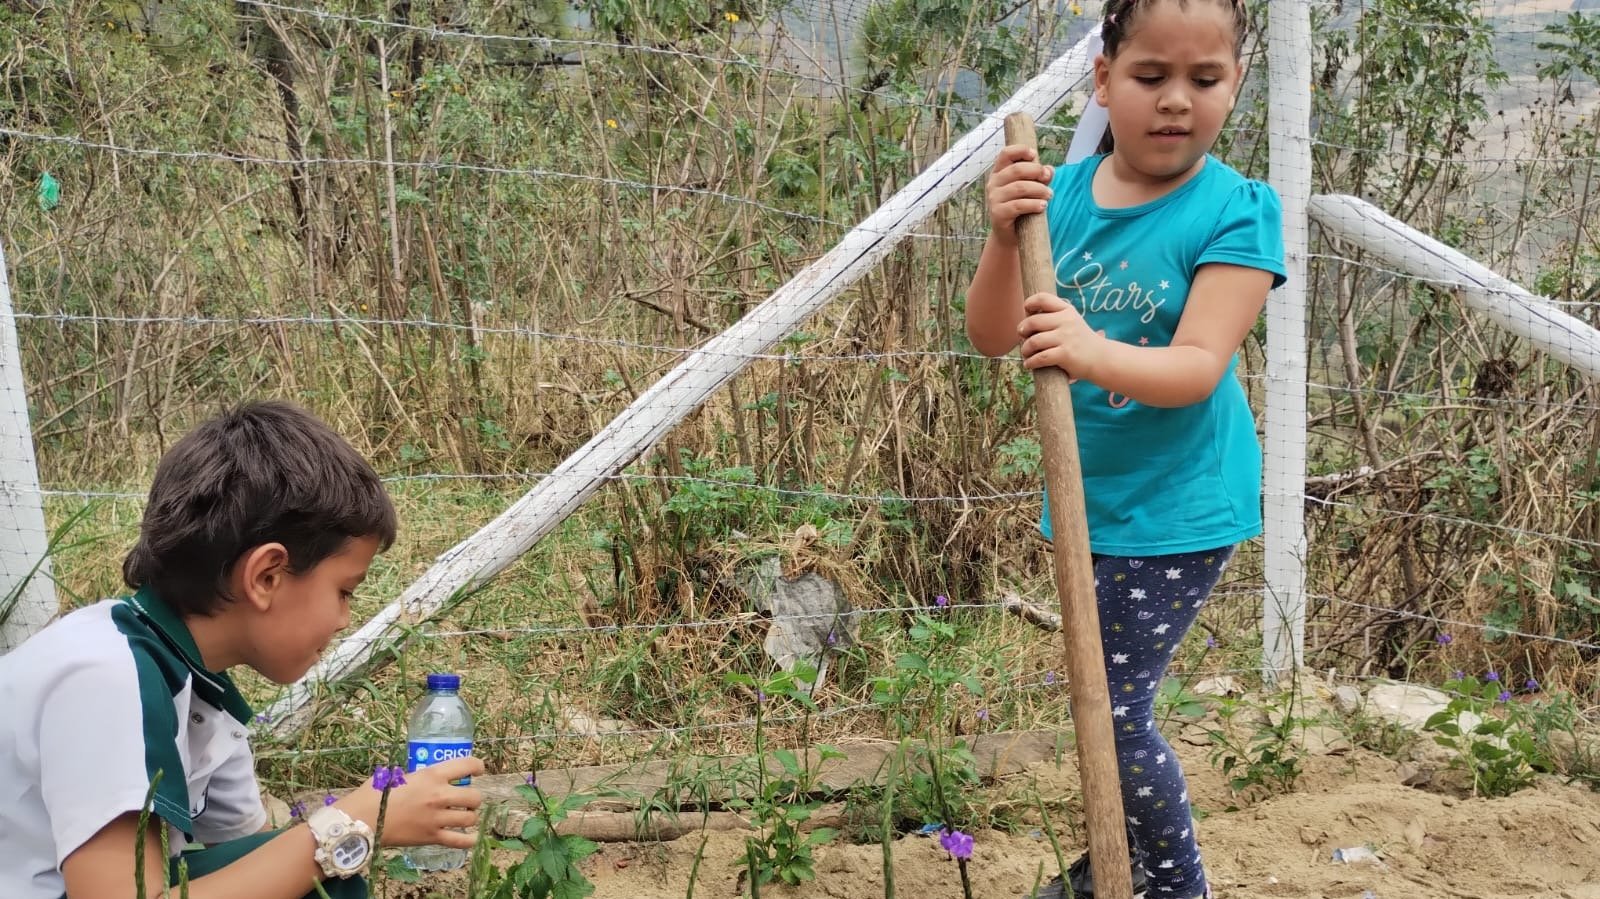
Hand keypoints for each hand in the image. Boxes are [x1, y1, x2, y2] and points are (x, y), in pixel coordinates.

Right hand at [336, 756, 485, 848]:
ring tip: (463, 816)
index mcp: (432, 775)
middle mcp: (439, 795)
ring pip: (470, 818)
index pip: (467, 766)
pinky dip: (468, 840)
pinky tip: (469, 838)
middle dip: (473, 797)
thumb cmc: (374, 794)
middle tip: (465, 799)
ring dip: (469, 816)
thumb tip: (425, 777)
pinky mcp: (432, 837)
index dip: (477, 767)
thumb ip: (417, 776)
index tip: (477, 770)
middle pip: (474, 796)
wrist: (362, 819)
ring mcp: (437, 818)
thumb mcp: (398, 775)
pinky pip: (460, 841)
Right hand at [986, 144, 1053, 245]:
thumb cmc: (1021, 207)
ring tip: (1050, 194)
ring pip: (1019, 187)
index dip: (1020, 150)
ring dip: (1039, 189)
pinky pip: (1018, 205)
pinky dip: (1033, 204)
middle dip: (1036, 171)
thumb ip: (1040, 177)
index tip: (1034, 154)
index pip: (1005, 154)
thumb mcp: (1031, 189)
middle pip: (1016, 169)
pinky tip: (1043, 206)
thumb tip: (1050, 169)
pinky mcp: (998, 213)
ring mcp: (994, 199)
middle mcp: (993, 183)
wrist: (1010, 234)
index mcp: (999, 172)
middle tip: (1047, 177)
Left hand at [1018, 292, 1104, 380]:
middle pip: (1033, 322)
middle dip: (1022, 330)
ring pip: (1034, 341)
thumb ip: (1054, 317)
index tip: (1026, 311)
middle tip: (1022, 336)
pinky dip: (1031, 362)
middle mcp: (1067, 321)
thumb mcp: (1072, 322)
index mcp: (1067, 310)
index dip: (1030, 303)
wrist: (1102, 358)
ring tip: (1026, 353)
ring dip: (1025, 349)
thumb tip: (1026, 319)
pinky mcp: (1065, 354)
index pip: (1043, 298)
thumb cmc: (1081, 341)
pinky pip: (1040, 357)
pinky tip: (1029, 364)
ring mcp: (1066, 338)